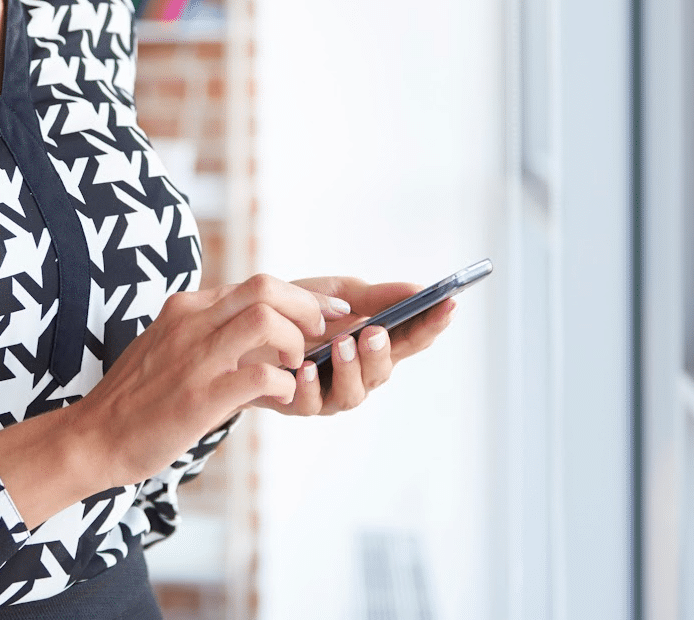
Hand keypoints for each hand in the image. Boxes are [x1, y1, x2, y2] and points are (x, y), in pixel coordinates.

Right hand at [69, 273, 344, 488]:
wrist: (94, 436)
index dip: (302, 296)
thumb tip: (260, 326)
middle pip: (266, 288)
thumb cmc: (138, 397)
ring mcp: (194, 359)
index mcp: (187, 308)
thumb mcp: (170, 346)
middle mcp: (191, 323)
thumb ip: (208, 331)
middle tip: (323, 334)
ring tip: (295, 366)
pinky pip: (259, 375)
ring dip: (295, 343)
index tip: (329, 311)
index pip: (256, 283)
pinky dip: (282, 383)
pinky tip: (280, 396)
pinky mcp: (198, 397)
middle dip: (308, 308)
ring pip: (264, 320)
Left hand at [261, 276, 457, 416]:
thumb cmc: (295, 310)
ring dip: (351, 370)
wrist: (245, 323)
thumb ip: (375, 296)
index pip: (412, 337)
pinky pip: (310, 403)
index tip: (449, 304)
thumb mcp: (336, 294)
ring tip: (343, 345)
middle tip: (374, 332)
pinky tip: (307, 367)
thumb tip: (419, 289)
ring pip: (354, 393)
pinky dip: (311, 386)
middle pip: (384, 370)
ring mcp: (330, 390)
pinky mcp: (298, 402)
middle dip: (381, 352)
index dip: (433, 323)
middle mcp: (358, 372)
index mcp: (373, 343)